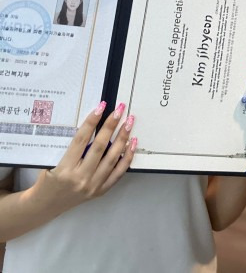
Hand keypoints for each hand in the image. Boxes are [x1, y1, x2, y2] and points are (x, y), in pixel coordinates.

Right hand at [31, 101, 136, 215]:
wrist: (47, 205)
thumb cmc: (48, 180)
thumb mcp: (53, 161)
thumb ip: (72, 148)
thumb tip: (93, 125)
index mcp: (65, 169)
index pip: (81, 140)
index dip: (92, 121)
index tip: (101, 107)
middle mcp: (80, 178)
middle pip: (100, 147)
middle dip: (111, 126)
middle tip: (120, 110)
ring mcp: (92, 186)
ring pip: (112, 158)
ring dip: (122, 138)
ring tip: (129, 122)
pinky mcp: (101, 191)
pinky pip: (118, 173)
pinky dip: (127, 157)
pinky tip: (132, 143)